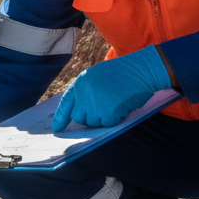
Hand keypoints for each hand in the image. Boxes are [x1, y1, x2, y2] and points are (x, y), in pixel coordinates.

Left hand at [52, 45, 171, 128]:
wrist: (140, 70)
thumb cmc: (122, 73)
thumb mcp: (97, 77)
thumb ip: (86, 92)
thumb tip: (78, 114)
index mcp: (80, 82)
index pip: (66, 103)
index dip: (61, 117)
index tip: (57, 128)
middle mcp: (84, 94)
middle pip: (79, 117)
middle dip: (90, 117)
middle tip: (105, 106)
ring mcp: (95, 104)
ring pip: (94, 122)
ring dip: (104, 117)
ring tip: (115, 101)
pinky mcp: (108, 112)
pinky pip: (108, 123)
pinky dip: (116, 118)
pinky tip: (122, 105)